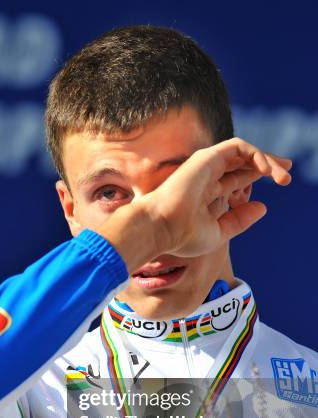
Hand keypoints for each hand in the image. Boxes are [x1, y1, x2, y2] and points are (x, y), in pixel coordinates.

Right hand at [141, 137, 291, 257]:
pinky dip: (255, 155)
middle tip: (288, 171)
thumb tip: (264, 207)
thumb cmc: (183, 237)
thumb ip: (239, 220)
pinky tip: (267, 169)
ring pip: (243, 152)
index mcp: (207, 193)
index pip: (237, 178)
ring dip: (266, 161)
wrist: (162, 229)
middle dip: (268, 164)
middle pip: (242, 162)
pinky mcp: (207, 157)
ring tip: (283, 176)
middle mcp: (207, 176)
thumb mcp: (218, 232)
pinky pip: (238, 147)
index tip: (280, 181)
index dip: (258, 175)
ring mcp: (206, 165)